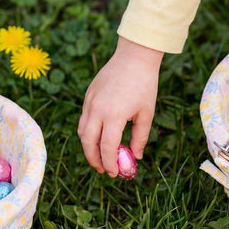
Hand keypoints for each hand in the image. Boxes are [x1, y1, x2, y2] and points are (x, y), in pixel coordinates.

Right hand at [78, 37, 162, 176]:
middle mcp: (98, 109)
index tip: (114, 173)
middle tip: (103, 170)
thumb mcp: (146, 113)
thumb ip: (140, 137)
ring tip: (99, 157)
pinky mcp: (88, 96)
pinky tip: (98, 138)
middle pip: (88, 142)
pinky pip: (83, 119)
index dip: (109, 163)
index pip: (106, 147)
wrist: (134, 56)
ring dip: (88, 147)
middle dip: (94, 159)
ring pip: (82, 131)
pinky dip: (88, 132)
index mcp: (114, 115)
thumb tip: (136, 157)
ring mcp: (90, 101)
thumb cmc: (145, 85)